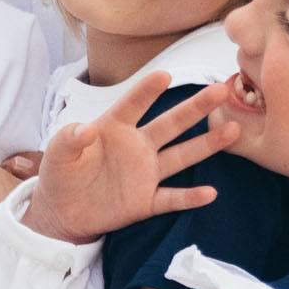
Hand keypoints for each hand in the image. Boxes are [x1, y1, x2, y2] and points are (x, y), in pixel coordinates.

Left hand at [21, 74, 238, 244]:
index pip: (133, 104)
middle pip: (171, 123)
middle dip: (195, 107)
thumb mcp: (57, 153)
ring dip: (207, 144)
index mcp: (114, 127)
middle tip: (221, 89)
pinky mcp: (146, 202)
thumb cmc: (60, 174)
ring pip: (182, 156)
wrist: (61, 212)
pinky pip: (172, 198)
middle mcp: (137, 146)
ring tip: (232, 130)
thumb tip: (86, 128)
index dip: (147, 91)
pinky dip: (190, 197)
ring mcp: (145, 173)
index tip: (164, 75)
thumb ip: (69, 138)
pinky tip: (210, 193)